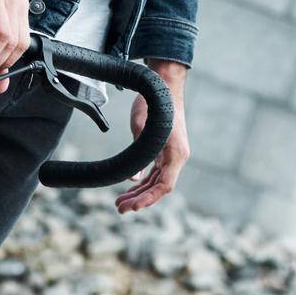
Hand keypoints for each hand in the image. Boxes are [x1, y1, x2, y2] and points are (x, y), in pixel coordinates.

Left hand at [116, 61, 187, 212]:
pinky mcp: (164, 152)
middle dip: (139, 199)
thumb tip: (134, 178)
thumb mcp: (142, 126)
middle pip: (158, 187)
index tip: (133, 207)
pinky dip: (143, 181)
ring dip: (139, 192)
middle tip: (119, 208)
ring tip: (120, 202)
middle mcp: (177, 158)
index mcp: (176, 154)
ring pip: (156, 181)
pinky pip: (154, 172)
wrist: (165, 85)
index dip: (148, 199)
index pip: (164, 186)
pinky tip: (129, 188)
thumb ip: (140, 153)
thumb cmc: (156, 104)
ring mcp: (171, 155)